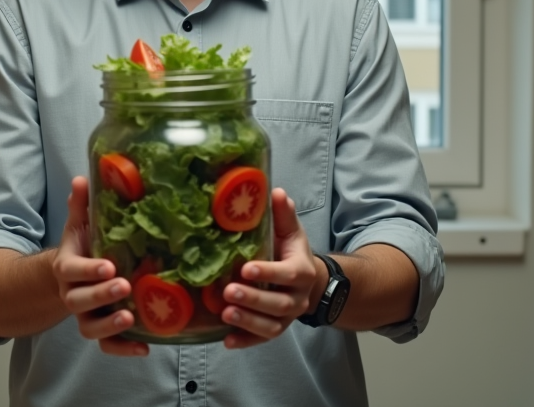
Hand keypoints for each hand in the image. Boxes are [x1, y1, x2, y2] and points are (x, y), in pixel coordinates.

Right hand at [51, 176, 148, 355]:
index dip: (88, 270)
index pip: (71, 270)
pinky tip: (145, 347)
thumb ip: (81, 205)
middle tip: (124, 285)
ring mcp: (86, 315)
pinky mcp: (101, 330)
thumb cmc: (83, 247)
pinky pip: (107, 345)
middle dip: (102, 295)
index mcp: (67, 267)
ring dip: (110, 325)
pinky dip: (124, 349)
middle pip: (80, 301)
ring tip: (131, 318)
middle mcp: (73, 294)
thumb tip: (82, 178)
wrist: (74, 277)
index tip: (109, 265)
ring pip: (90, 328)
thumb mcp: (80, 225)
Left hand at [220, 188, 321, 349]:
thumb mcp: (291, 232)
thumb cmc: (292, 253)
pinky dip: (245, 341)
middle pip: (278, 304)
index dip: (268, 272)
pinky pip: (261, 340)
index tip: (245, 268)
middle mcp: (297, 298)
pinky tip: (226, 340)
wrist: (308, 282)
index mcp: (301, 271)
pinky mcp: (274, 328)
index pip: (288, 274)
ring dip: (248, 321)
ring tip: (225, 313)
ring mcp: (286, 317)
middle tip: (229, 292)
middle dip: (254, 299)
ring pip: (271, 325)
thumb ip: (284, 215)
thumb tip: (276, 192)